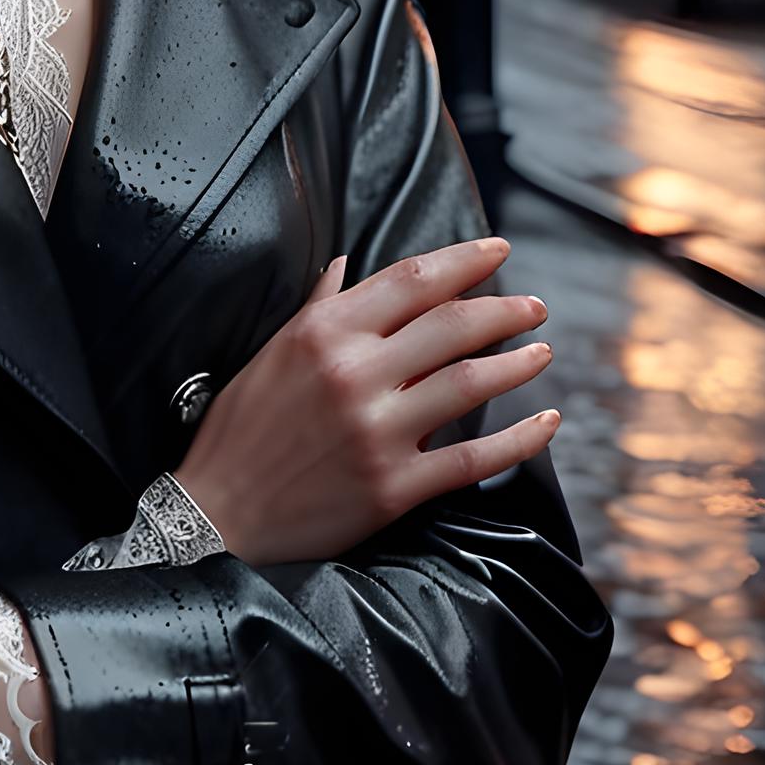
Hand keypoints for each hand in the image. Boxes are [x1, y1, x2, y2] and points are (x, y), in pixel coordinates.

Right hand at [172, 234, 557, 565]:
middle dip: (504, 310)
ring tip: (541, 352)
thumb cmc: (241, 428)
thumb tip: (346, 263)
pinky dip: (520, 439)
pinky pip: (473, 459)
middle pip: (451, 325)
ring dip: (517, 364)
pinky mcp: (393, 486)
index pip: (410, 280)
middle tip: (534, 307)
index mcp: (323, 332)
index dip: (464, 260)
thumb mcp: (271, 352)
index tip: (498, 251)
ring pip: (469, 383)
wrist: (219, 513)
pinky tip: (546, 421)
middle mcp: (354, 373)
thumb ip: (317, 306)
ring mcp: (377, 431)